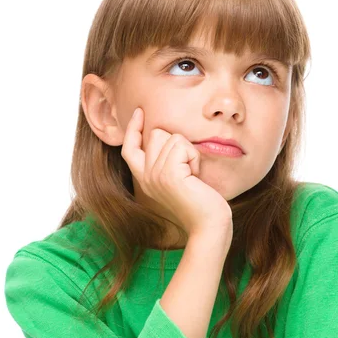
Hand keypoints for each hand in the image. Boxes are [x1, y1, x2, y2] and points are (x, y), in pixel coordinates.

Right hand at [122, 107, 232, 237]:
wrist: (208, 225)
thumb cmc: (201, 202)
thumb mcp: (178, 179)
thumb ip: (166, 161)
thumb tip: (166, 134)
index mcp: (144, 179)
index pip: (129, 148)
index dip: (133, 128)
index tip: (140, 112)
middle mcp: (145, 177)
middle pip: (155, 134)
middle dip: (177, 143)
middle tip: (189, 169)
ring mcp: (154, 175)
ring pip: (170, 137)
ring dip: (189, 152)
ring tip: (193, 175)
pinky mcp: (168, 174)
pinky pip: (181, 145)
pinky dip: (194, 158)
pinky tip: (196, 177)